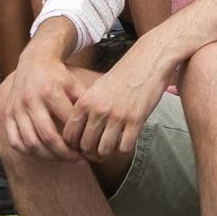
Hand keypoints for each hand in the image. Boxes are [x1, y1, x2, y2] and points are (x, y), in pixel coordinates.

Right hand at [0, 43, 89, 160]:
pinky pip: (15, 141)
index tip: (88, 148)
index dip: (79, 139)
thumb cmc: (58, 77)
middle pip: (48, 137)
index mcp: (50, 92)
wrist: (34, 62)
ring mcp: (17, 109)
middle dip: (65, 154)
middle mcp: (31, 101)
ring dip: (49, 156)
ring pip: (31, 143)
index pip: (67, 124)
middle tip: (78, 160)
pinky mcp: (8, 114)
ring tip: (63, 158)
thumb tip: (97, 130)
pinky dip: (29, 152)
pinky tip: (43, 153)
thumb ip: (84, 105)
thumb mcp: (75, 85)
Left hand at [62, 39, 171, 159]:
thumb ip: (85, 108)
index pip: (69, 134)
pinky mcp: (136, 120)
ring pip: (104, 150)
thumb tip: (77, 133)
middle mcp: (99, 109)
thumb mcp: (97, 88)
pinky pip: (124, 147)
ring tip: (109, 150)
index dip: (73, 146)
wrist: (147, 61)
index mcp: (86, 101)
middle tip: (95, 153)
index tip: (80, 147)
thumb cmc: (122, 76)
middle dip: (89, 153)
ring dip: (106, 154)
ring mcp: (118, 115)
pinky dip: (123, 149)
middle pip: (85, 145)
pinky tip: (124, 143)